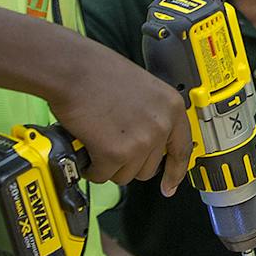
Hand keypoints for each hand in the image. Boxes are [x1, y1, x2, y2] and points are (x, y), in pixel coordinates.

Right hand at [49, 40, 192, 190]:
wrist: (73, 70)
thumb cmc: (99, 72)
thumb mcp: (143, 89)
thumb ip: (152, 115)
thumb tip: (149, 142)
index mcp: (171, 107)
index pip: (182, 149)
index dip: (175, 172)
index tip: (170, 186)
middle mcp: (161, 126)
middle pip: (149, 168)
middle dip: (129, 162)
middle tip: (112, 144)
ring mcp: (140, 142)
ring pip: (126, 175)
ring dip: (109, 164)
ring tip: (98, 141)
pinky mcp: (115, 154)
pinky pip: (103, 175)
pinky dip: (91, 167)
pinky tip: (86, 148)